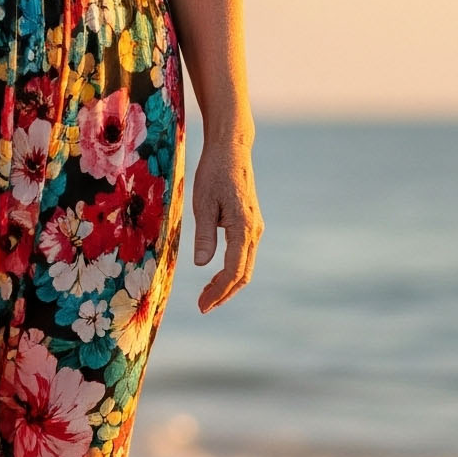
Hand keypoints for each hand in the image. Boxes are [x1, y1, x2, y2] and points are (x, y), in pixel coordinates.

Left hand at [190, 137, 261, 312]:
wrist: (231, 150)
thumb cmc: (214, 173)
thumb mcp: (203, 203)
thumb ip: (205, 235)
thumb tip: (202, 265)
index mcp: (243, 228)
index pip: (233, 271)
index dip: (218, 291)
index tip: (202, 305)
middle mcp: (254, 231)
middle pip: (243, 274)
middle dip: (223, 293)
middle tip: (202, 306)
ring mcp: (255, 228)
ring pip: (245, 266)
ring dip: (227, 284)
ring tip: (206, 295)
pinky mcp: (250, 224)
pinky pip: (244, 255)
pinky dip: (231, 270)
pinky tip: (216, 274)